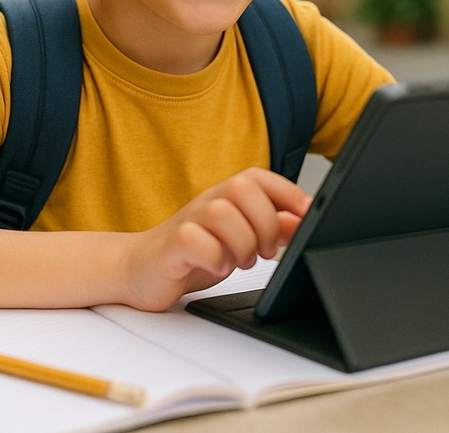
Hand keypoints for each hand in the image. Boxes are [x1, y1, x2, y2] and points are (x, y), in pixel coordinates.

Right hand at [121, 168, 311, 311]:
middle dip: (264, 222)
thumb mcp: (241, 240)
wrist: (141, 269)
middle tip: (265, 251)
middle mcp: (207, 202)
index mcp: (226, 197)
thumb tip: (303, 222)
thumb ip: (272, 230)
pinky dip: (213, 256)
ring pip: (221, 212)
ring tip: (241, 260)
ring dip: (241, 242)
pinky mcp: (171, 244)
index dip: (288, 192)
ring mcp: (187, 221)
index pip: (260, 178)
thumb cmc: (194, 253)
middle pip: (243, 188)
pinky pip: (193, 239)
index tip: (307, 214)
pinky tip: (218, 267)